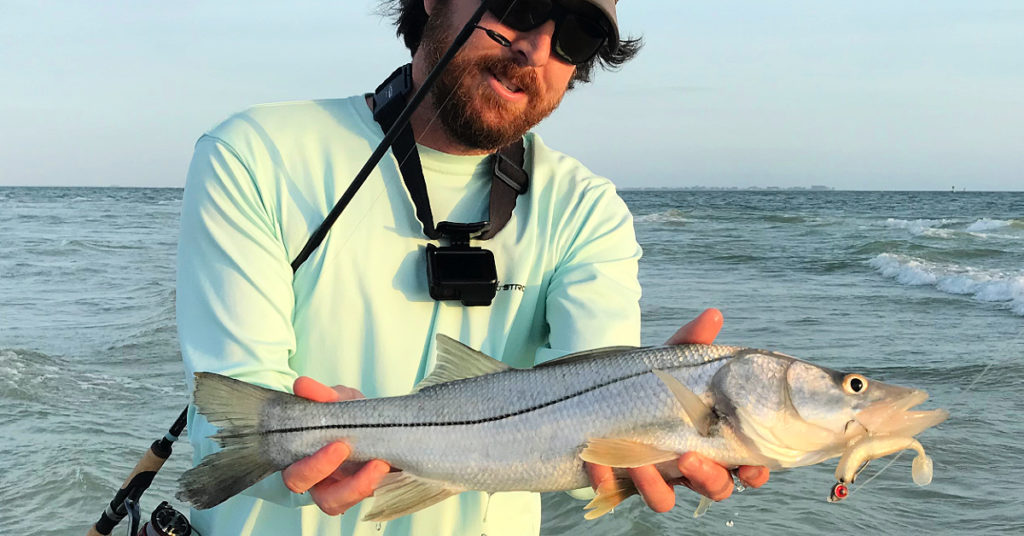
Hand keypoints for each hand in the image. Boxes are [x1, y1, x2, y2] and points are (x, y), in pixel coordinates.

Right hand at [281, 376, 390, 514]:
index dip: (313, 467)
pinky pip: (371, 497)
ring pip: (343, 503)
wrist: (382, 422)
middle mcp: (324, 482)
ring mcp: (347, 489)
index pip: (296, 476)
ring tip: (380, 463)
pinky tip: (391, 466)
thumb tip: (302, 385)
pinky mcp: (369, 491)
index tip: (337, 445)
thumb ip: (322, 395)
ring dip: (360, 486)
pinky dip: (380, 483)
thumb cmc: (352, 416)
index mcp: (308, 462)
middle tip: (348, 449)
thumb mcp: (340, 400)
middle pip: (321, 496)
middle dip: (334, 476)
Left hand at [586, 308, 769, 511]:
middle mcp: (688, 464)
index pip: (745, 465)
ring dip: (655, 486)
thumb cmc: (648, 384)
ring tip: (642, 463)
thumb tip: (712, 315)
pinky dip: (607, 479)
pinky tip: (598, 459)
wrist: (594, 397)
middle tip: (688, 458)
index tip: (753, 467)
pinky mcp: (621, 482)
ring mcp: (656, 476)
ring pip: (666, 499)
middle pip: (714, 488)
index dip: (755, 471)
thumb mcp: (668, 362)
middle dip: (707, 479)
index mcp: (711, 439)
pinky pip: (616, 492)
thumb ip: (691, 343)